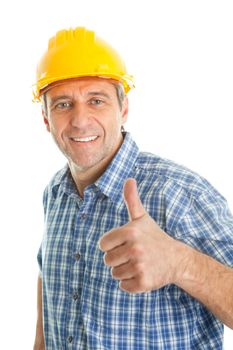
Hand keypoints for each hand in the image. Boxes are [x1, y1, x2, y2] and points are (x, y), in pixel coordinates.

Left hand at [99, 178, 184, 292]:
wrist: (177, 259)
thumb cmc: (154, 236)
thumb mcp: (142, 217)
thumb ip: (132, 199)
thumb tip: (129, 179)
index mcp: (130, 232)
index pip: (103, 244)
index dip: (112, 245)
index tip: (125, 243)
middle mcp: (134, 249)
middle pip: (107, 260)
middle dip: (118, 259)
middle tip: (134, 254)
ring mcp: (139, 266)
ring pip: (114, 274)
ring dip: (124, 271)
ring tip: (139, 263)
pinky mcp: (143, 282)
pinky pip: (124, 286)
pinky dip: (131, 283)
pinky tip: (143, 273)